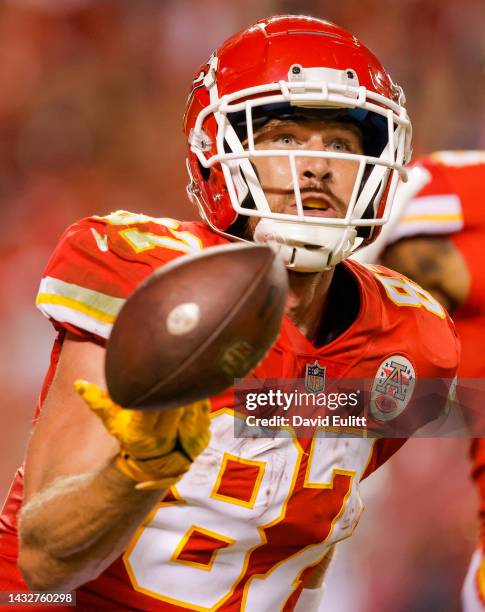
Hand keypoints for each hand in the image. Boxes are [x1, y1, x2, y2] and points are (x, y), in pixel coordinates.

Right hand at [74, 380, 210, 489]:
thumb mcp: (112, 421)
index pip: (154, 406)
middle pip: (177, 406)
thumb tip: (78, 383)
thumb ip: (98, 401)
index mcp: (141, 429)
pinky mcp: (200, 440)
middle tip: (181, 367)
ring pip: (195, 410)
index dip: (162, 391)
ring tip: (192, 373)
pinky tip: (200, 388)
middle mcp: (163, 436)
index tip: (164, 373)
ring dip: (194, 393)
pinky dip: (203, 402)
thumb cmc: (128, 435)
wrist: (150, 463)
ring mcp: (183, 440)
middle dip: (180, 388)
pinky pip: (205, 415)